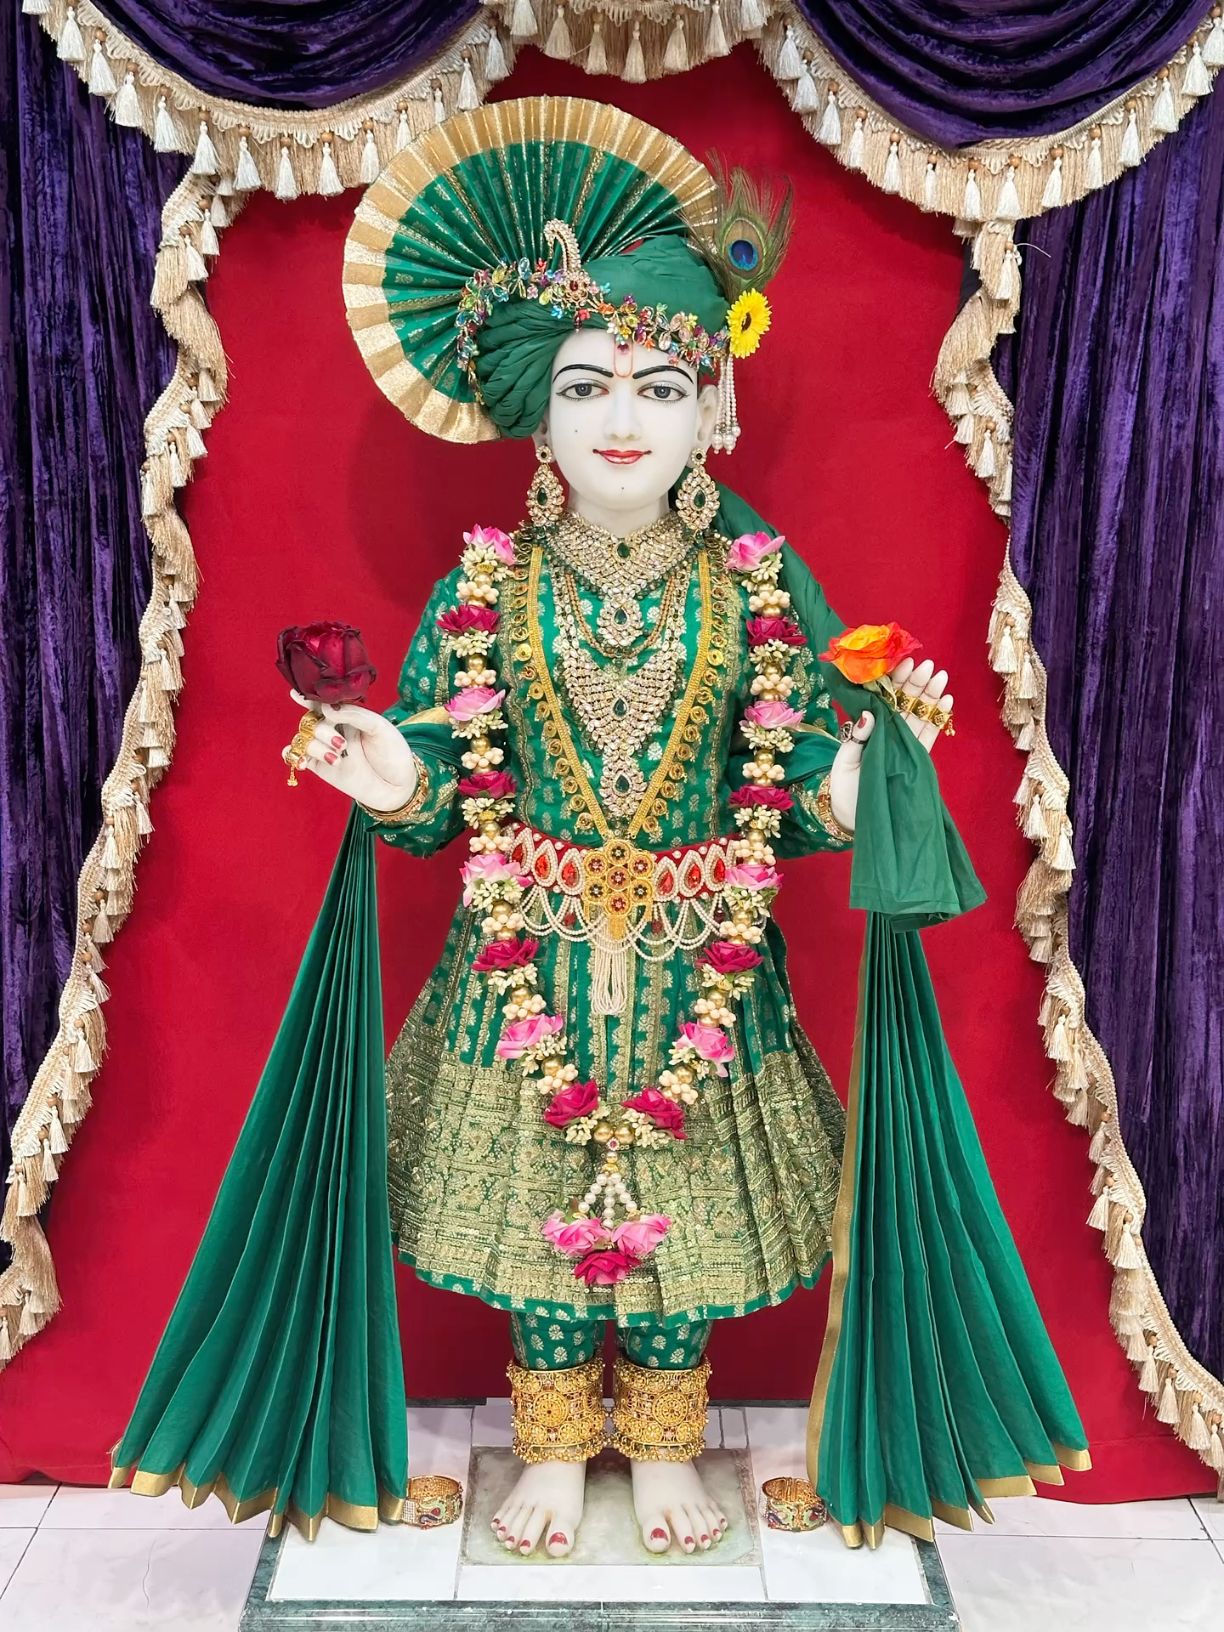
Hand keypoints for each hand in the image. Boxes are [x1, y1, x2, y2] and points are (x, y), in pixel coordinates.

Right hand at [282, 689, 419, 810]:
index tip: (296, 695)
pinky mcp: (321, 767)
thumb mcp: (379, 728)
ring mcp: (325, 748)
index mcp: (347, 715)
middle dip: (322, 731)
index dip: (309, 699)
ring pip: (303, 739)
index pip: (324, 703)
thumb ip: (354, 716)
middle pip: (311, 721)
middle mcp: (333, 729)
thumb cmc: (393, 752)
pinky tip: (303, 762)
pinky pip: (297, 757)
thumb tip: (326, 708)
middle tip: (342, 744)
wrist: (399, 786)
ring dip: (315, 747)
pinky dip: (294, 756)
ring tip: (338, 758)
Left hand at [828, 659, 953, 831]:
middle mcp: (888, 732)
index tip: (904, 663)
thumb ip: (857, 737)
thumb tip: (869, 714)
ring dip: (930, 696)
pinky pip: (929, 737)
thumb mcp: (845, 759)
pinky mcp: (915, 760)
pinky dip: (938, 719)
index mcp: (870, 727)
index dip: (894, 681)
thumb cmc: (844, 786)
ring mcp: (903, 745)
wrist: (851, 816)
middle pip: (905, 703)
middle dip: (916, 683)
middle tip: (928, 665)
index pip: (884, 698)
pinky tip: (947, 702)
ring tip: (941, 677)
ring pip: (919, 716)